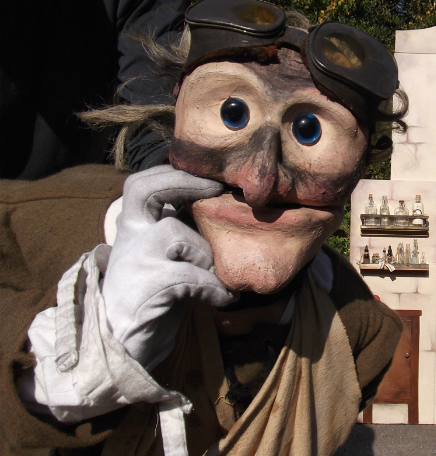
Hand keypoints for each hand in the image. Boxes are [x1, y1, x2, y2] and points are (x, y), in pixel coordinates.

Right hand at [102, 165, 235, 368]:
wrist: (124, 347)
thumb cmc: (154, 298)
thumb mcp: (164, 258)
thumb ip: (179, 232)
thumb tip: (220, 209)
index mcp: (133, 227)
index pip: (142, 184)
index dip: (174, 174)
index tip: (209, 178)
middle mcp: (129, 237)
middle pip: (145, 190)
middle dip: (184, 183)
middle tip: (216, 189)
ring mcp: (134, 259)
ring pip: (180, 236)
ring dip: (207, 259)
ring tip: (218, 281)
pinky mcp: (147, 285)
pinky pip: (193, 276)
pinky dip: (214, 289)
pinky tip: (224, 299)